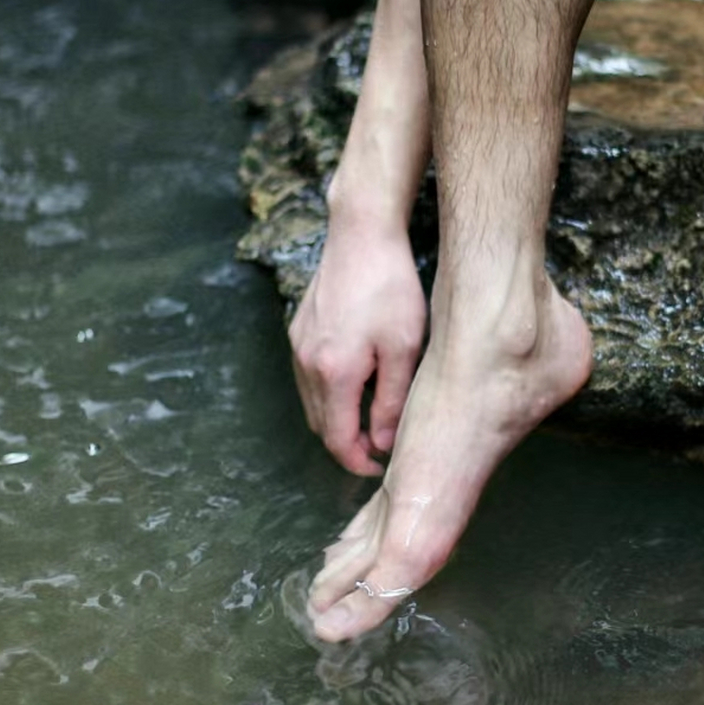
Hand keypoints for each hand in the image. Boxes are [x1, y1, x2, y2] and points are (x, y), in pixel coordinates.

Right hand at [288, 226, 426, 475]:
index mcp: (335, 374)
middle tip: (380, 447)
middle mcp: (307, 365)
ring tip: (373, 418)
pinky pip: (309, 379)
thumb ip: (392, 400)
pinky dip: (330, 394)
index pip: (338, 440)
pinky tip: (358, 383)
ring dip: (338, 419)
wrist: (360, 235)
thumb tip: (384, 442)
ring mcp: (298, 347)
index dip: (357, 462)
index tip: (380, 469)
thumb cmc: (390, 288)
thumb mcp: (405, 348)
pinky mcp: (298, 332)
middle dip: (348, 444)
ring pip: (313, 404)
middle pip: (321, 427)